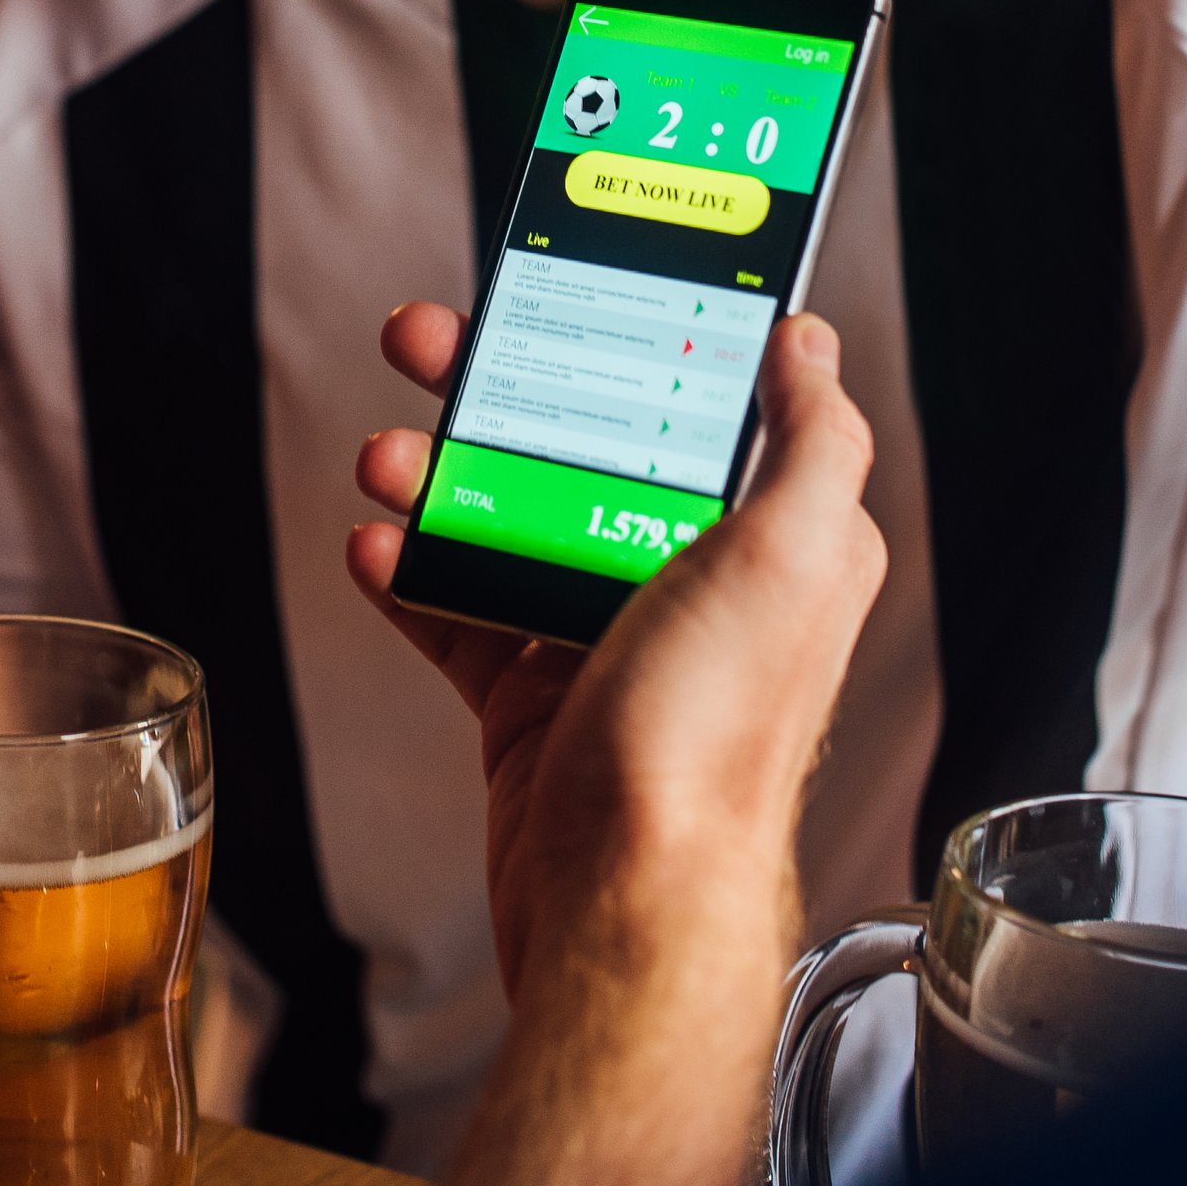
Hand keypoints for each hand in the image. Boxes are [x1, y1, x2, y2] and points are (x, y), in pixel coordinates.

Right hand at [342, 305, 886, 996]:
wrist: (620, 904)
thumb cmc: (709, 747)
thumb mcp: (792, 560)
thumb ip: (814, 441)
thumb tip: (808, 341)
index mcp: (772, 544)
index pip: (697, 403)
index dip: (631, 334)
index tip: (566, 281)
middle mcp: (694, 588)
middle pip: (582, 448)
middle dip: (498, 388)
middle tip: (430, 341)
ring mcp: (605, 644)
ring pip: (507, 521)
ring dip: (436, 476)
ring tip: (385, 458)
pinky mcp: (533, 702)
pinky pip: (459, 613)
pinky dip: (410, 573)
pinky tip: (373, 544)